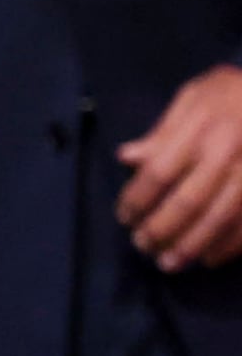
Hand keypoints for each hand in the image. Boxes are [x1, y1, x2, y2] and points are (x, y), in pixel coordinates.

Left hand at [117, 66, 241, 271]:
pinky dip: (229, 246)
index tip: (124, 217)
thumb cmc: (231, 92)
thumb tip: (126, 157)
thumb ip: (161, 131)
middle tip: (141, 246)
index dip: (137, 199)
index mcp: (201, 129)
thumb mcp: (193, 96)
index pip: (159, 172)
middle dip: (161, 230)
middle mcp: (226, 155)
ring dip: (191, 246)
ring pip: (219, 220)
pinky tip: (209, 258)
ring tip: (168, 263)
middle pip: (188, 202)